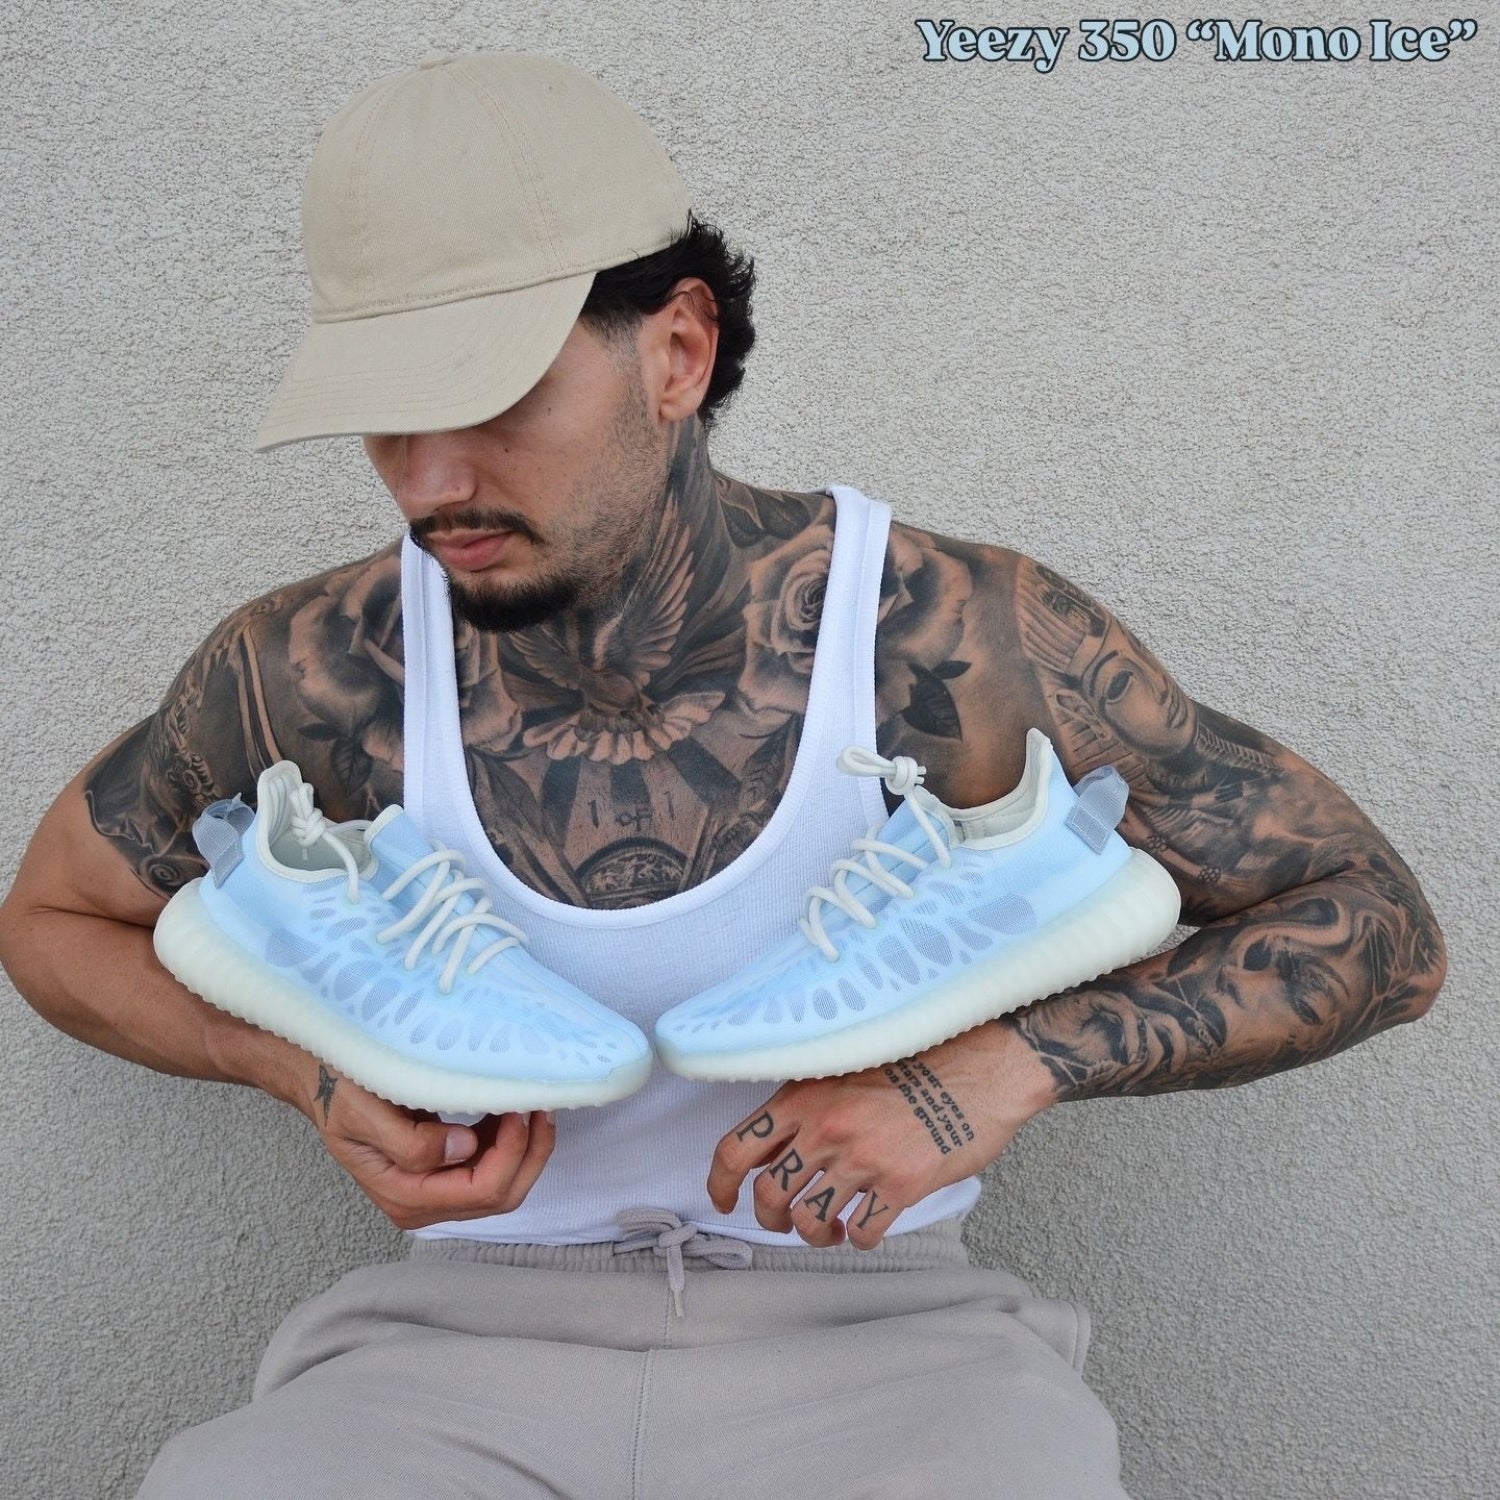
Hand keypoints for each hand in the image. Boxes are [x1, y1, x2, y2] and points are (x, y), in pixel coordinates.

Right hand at [275, 1044, 556, 1231]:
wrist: (321, 1081)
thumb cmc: (341, 1091)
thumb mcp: (365, 1111)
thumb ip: (412, 1142)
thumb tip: (465, 1150)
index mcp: (404, 1196)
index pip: (482, 1190)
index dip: (512, 1153)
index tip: (519, 1107)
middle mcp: (422, 1204)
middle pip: (501, 1196)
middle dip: (529, 1153)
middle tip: (538, 1105)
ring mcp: (435, 1193)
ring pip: (502, 1186)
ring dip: (524, 1148)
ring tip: (528, 1103)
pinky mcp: (443, 1174)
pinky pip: (490, 1169)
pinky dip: (508, 1143)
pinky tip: (505, 1110)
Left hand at [705, 1019, 1055, 1249]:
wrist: (982, 1068)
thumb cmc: (918, 1064)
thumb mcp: (847, 1068)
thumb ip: (809, 1104)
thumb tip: (776, 1146)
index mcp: (804, 1096)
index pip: (736, 1148)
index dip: (721, 1183)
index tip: (725, 1201)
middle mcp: (826, 1128)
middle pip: (769, 1194)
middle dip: (771, 1217)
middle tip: (787, 1219)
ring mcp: (863, 1159)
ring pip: (809, 1221)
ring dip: (814, 1234)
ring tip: (829, 1228)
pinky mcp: (901, 1185)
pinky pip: (863, 1232)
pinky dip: (859, 1239)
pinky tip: (866, 1226)